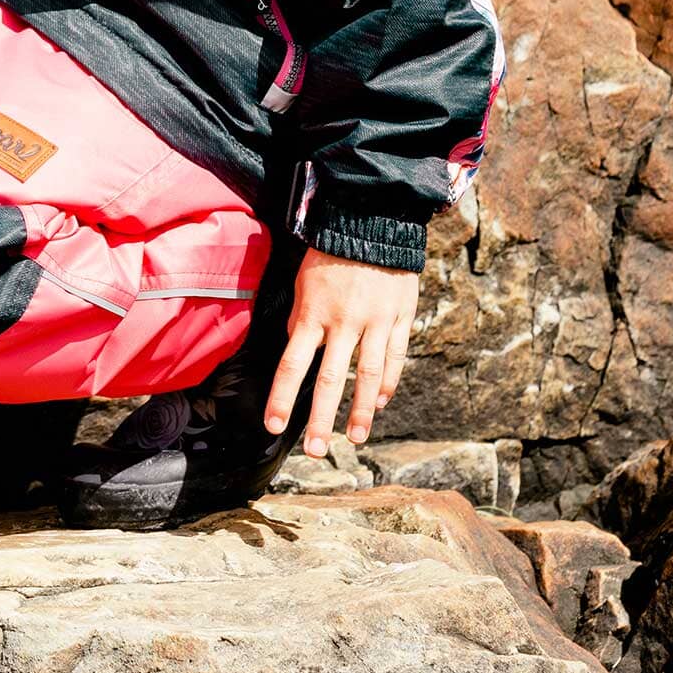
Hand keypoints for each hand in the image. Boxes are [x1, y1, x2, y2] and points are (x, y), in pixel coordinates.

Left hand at [262, 247, 419, 458]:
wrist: (372, 221)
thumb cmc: (329, 253)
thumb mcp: (303, 283)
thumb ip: (300, 319)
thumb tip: (297, 348)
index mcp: (312, 314)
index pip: (291, 364)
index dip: (282, 398)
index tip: (273, 425)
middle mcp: (343, 323)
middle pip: (330, 380)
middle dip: (322, 420)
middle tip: (316, 452)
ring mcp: (374, 322)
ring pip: (368, 377)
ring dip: (362, 412)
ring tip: (357, 439)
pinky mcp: (399, 318)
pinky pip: (394, 358)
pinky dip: (388, 383)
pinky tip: (381, 402)